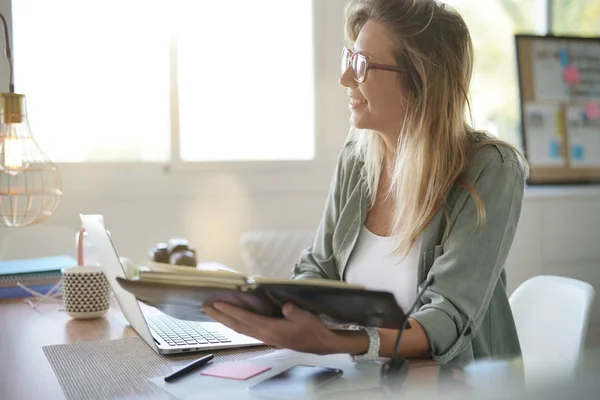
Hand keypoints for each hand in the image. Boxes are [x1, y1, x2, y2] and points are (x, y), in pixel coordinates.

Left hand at [203, 302, 346, 354]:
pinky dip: (235, 322)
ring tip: (213, 311)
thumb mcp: (306, 318)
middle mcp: (264, 335)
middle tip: (205, 306)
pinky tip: (232, 318)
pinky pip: (246, 329)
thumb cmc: (313, 329)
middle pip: (237, 325)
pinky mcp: (268, 336)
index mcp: (271, 329)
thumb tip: (286, 305)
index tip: (217, 303)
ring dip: (225, 320)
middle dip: (220, 316)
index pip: (245, 318)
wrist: (321, 343)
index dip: (230, 310)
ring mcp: (265, 337)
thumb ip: (295, 312)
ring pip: (239, 328)